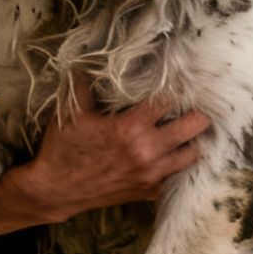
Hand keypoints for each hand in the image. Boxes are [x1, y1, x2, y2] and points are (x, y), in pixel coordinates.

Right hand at [12, 73, 210, 223]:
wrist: (55, 191)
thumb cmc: (63, 150)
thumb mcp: (71, 113)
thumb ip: (83, 85)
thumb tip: (86, 62)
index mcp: (130, 128)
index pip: (169, 100)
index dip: (177, 88)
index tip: (180, 81)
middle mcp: (147, 151)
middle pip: (194, 126)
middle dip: (197, 113)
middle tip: (193, 105)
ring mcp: (151, 174)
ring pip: (192, 155)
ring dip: (191, 140)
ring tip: (186, 130)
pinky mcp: (148, 191)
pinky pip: (175, 177)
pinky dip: (176, 164)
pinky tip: (171, 154)